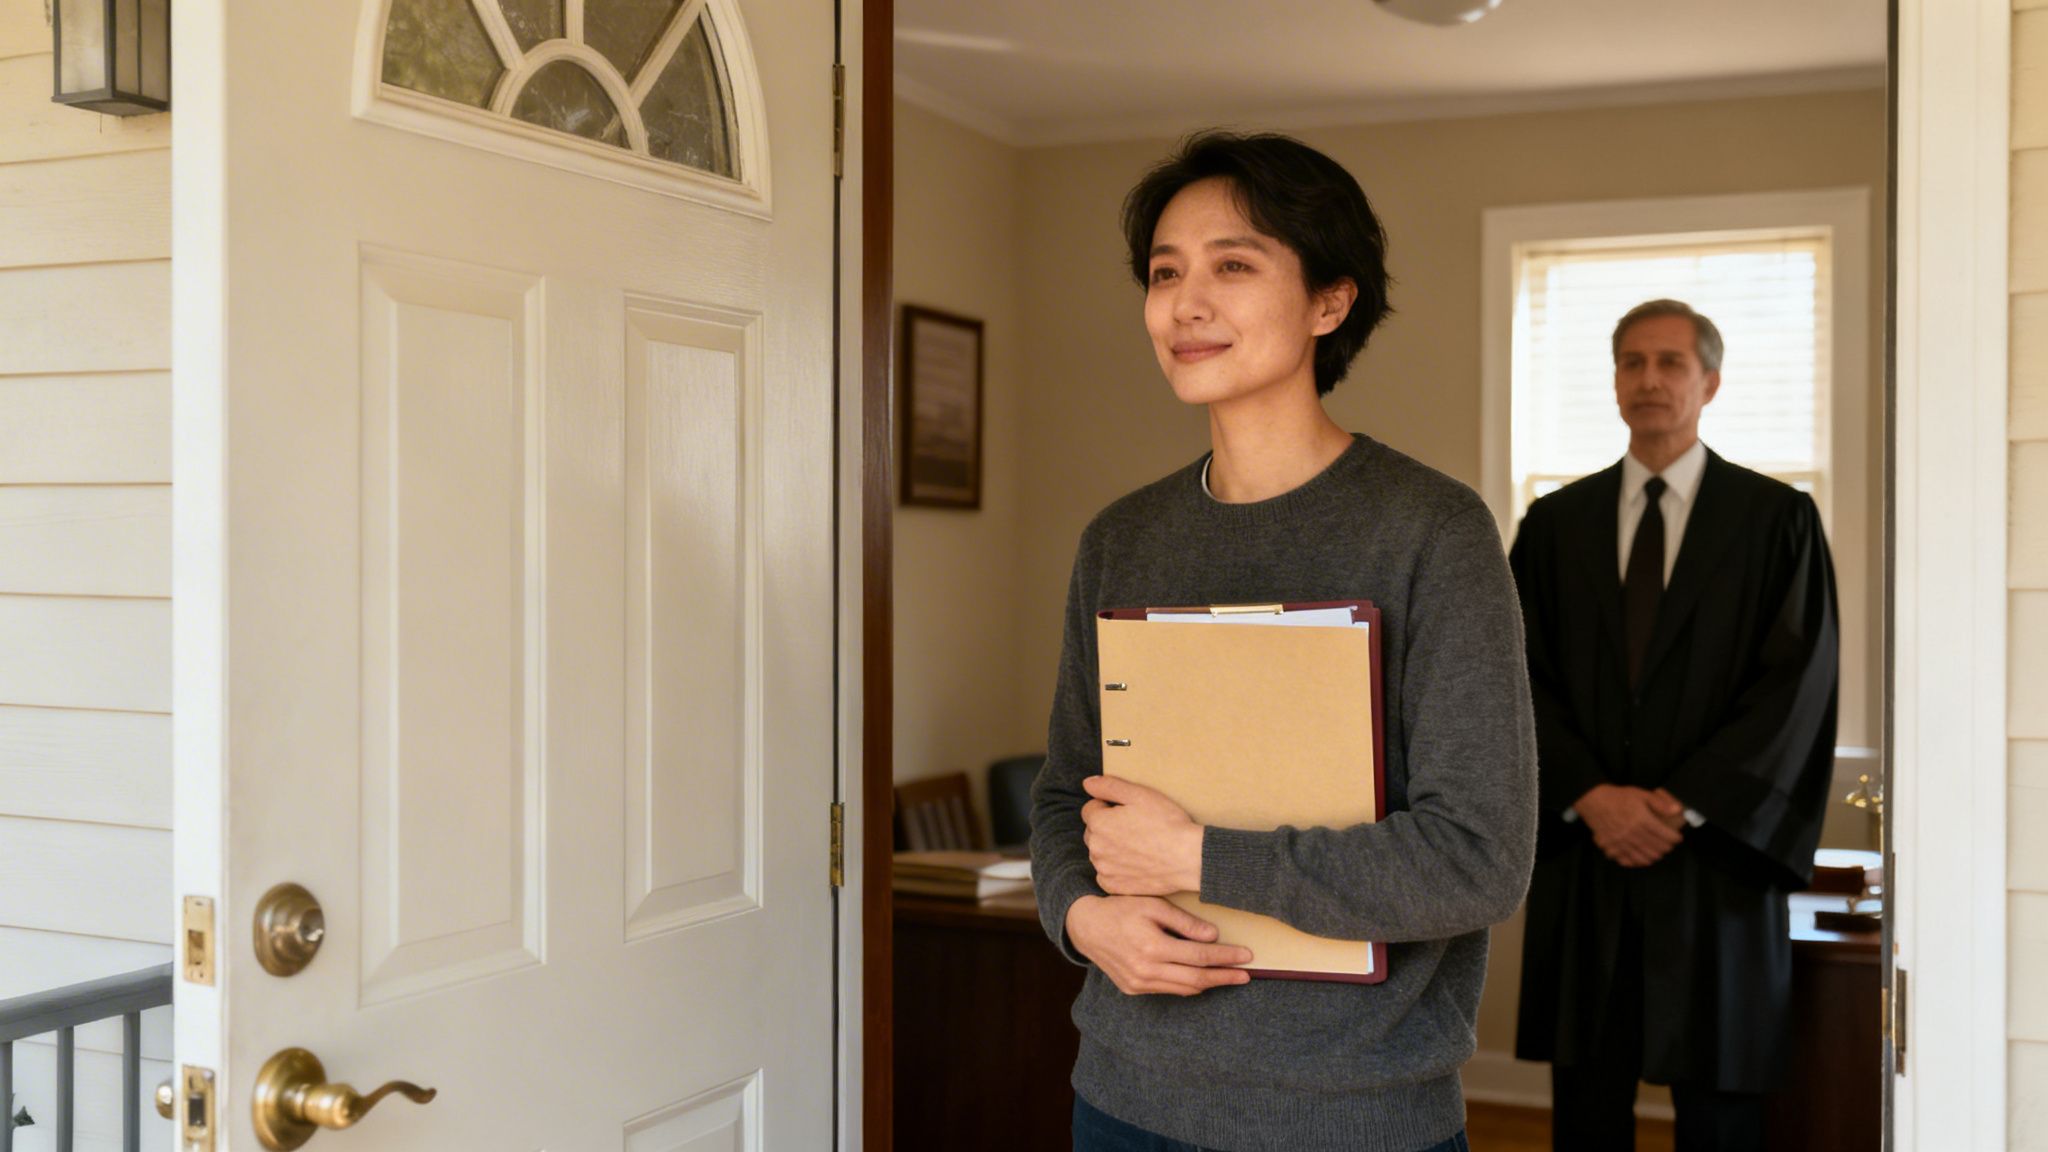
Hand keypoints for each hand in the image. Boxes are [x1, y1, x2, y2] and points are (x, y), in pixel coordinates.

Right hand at [1065, 894, 1252, 995]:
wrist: (1086, 926)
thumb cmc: (1121, 909)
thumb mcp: (1153, 906)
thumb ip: (1184, 922)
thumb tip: (1213, 936)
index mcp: (1153, 947)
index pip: (1200, 956)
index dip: (1226, 957)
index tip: (1246, 956)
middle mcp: (1146, 970)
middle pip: (1196, 979)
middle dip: (1225, 977)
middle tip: (1246, 975)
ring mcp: (1139, 983)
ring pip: (1184, 989)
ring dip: (1208, 984)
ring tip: (1228, 977)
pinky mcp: (1133, 989)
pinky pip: (1168, 990)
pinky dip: (1187, 985)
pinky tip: (1200, 978)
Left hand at [1081, 775, 1202, 895]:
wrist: (1188, 858)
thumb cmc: (1167, 823)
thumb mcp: (1140, 794)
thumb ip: (1109, 786)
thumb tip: (1087, 783)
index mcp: (1099, 823)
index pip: (1090, 809)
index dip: (1108, 806)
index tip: (1128, 811)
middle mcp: (1096, 848)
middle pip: (1093, 832)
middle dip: (1107, 827)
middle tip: (1135, 828)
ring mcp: (1104, 869)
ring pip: (1100, 853)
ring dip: (1110, 848)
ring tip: (1138, 846)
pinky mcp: (1115, 886)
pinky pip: (1106, 875)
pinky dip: (1116, 869)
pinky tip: (1135, 863)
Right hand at [1574, 784, 1684, 866]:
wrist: (1594, 801)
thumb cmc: (1618, 797)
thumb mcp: (1641, 794)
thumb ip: (1660, 803)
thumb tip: (1677, 809)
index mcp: (1642, 820)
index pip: (1666, 836)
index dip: (1675, 838)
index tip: (1677, 837)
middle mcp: (1633, 834)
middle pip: (1657, 849)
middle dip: (1666, 848)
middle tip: (1668, 845)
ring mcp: (1621, 842)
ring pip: (1644, 858)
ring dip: (1654, 857)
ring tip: (1657, 852)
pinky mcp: (1611, 847)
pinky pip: (1627, 861)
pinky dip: (1636, 862)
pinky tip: (1640, 859)